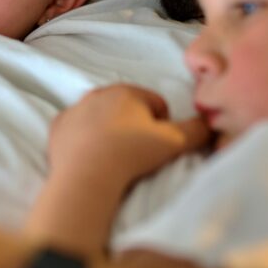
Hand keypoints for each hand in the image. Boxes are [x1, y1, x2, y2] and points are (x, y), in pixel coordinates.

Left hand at [49, 84, 209, 190]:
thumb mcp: (176, 142)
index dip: (162, 125)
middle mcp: (99, 93)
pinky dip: (84, 140)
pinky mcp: (58, 127)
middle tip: (137, 152)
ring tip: (114, 157)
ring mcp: (75, 109)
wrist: (88, 175)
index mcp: (128, 91)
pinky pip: (76, 130)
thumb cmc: (133, 154)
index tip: (157, 145)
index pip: (156, 104)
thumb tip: (209, 123)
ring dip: (109, 131)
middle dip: (134, 126)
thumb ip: (198, 130)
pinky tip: (91, 157)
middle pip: (126, 108)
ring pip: (100, 117)